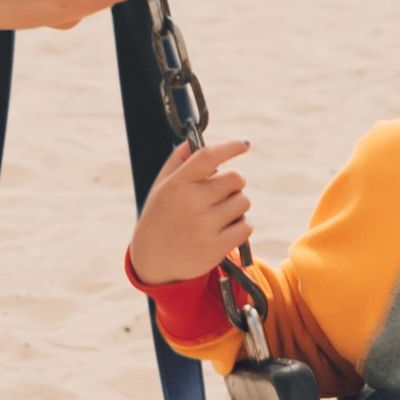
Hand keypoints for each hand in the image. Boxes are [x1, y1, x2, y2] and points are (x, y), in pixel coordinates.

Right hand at [130, 137, 252, 284]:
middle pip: (236, 178)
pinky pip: (246, 226)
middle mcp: (190, 202)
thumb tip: (196, 138)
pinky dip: (241, 226)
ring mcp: (204, 226)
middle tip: (222, 193)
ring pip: (243, 202)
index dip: (231, 147)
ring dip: (237, 206)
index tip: (244, 144)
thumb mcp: (162, 186)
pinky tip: (225, 230)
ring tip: (219, 214)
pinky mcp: (216, 247)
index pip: (209, 156)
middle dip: (234, 183)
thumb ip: (179, 160)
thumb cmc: (161, 216)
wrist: (153, 261)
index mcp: (177, 184)